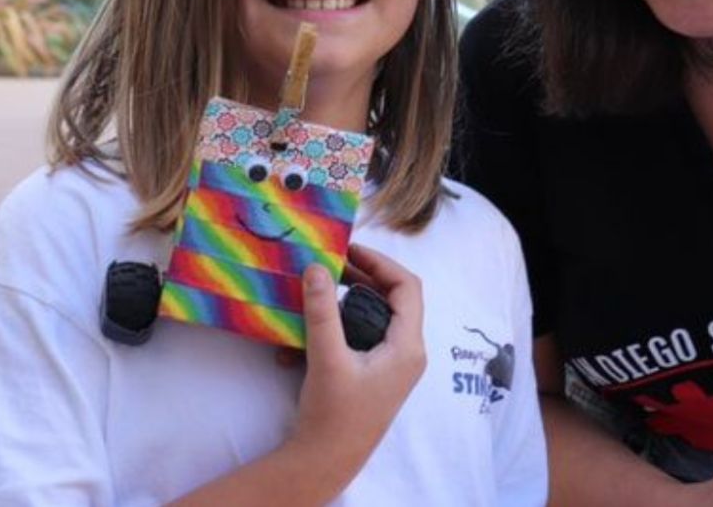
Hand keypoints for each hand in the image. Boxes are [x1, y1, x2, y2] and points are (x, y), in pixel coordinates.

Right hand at [284, 244, 426, 471]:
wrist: (325, 463)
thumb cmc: (333, 415)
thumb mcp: (326, 358)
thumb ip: (322, 311)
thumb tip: (317, 268)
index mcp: (408, 347)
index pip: (407, 287)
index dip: (380, 262)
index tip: (348, 249)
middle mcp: (407, 354)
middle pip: (392, 299)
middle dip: (360, 278)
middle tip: (329, 265)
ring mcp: (392, 366)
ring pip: (374, 318)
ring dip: (345, 303)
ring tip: (316, 291)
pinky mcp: (374, 375)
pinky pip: (361, 338)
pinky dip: (337, 329)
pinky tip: (304, 334)